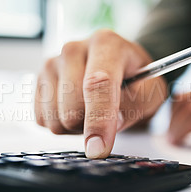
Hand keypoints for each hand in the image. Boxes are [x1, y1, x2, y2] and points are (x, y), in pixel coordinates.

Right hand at [35, 30, 166, 157]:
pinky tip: (77, 110)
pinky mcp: (38, 82)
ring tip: (93, 111)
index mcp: (105, 43)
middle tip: (109, 117)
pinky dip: (62, 126)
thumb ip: (138, 104)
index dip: (99, 119)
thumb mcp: (152, 91)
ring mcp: (51, 64)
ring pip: (55, 118)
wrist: (119, 70)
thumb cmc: (137, 80)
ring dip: (76, 127)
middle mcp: (73, 49)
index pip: (97, 84)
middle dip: (91, 125)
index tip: (100, 148)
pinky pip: (43, 121)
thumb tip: (113, 121)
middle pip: (72, 106)